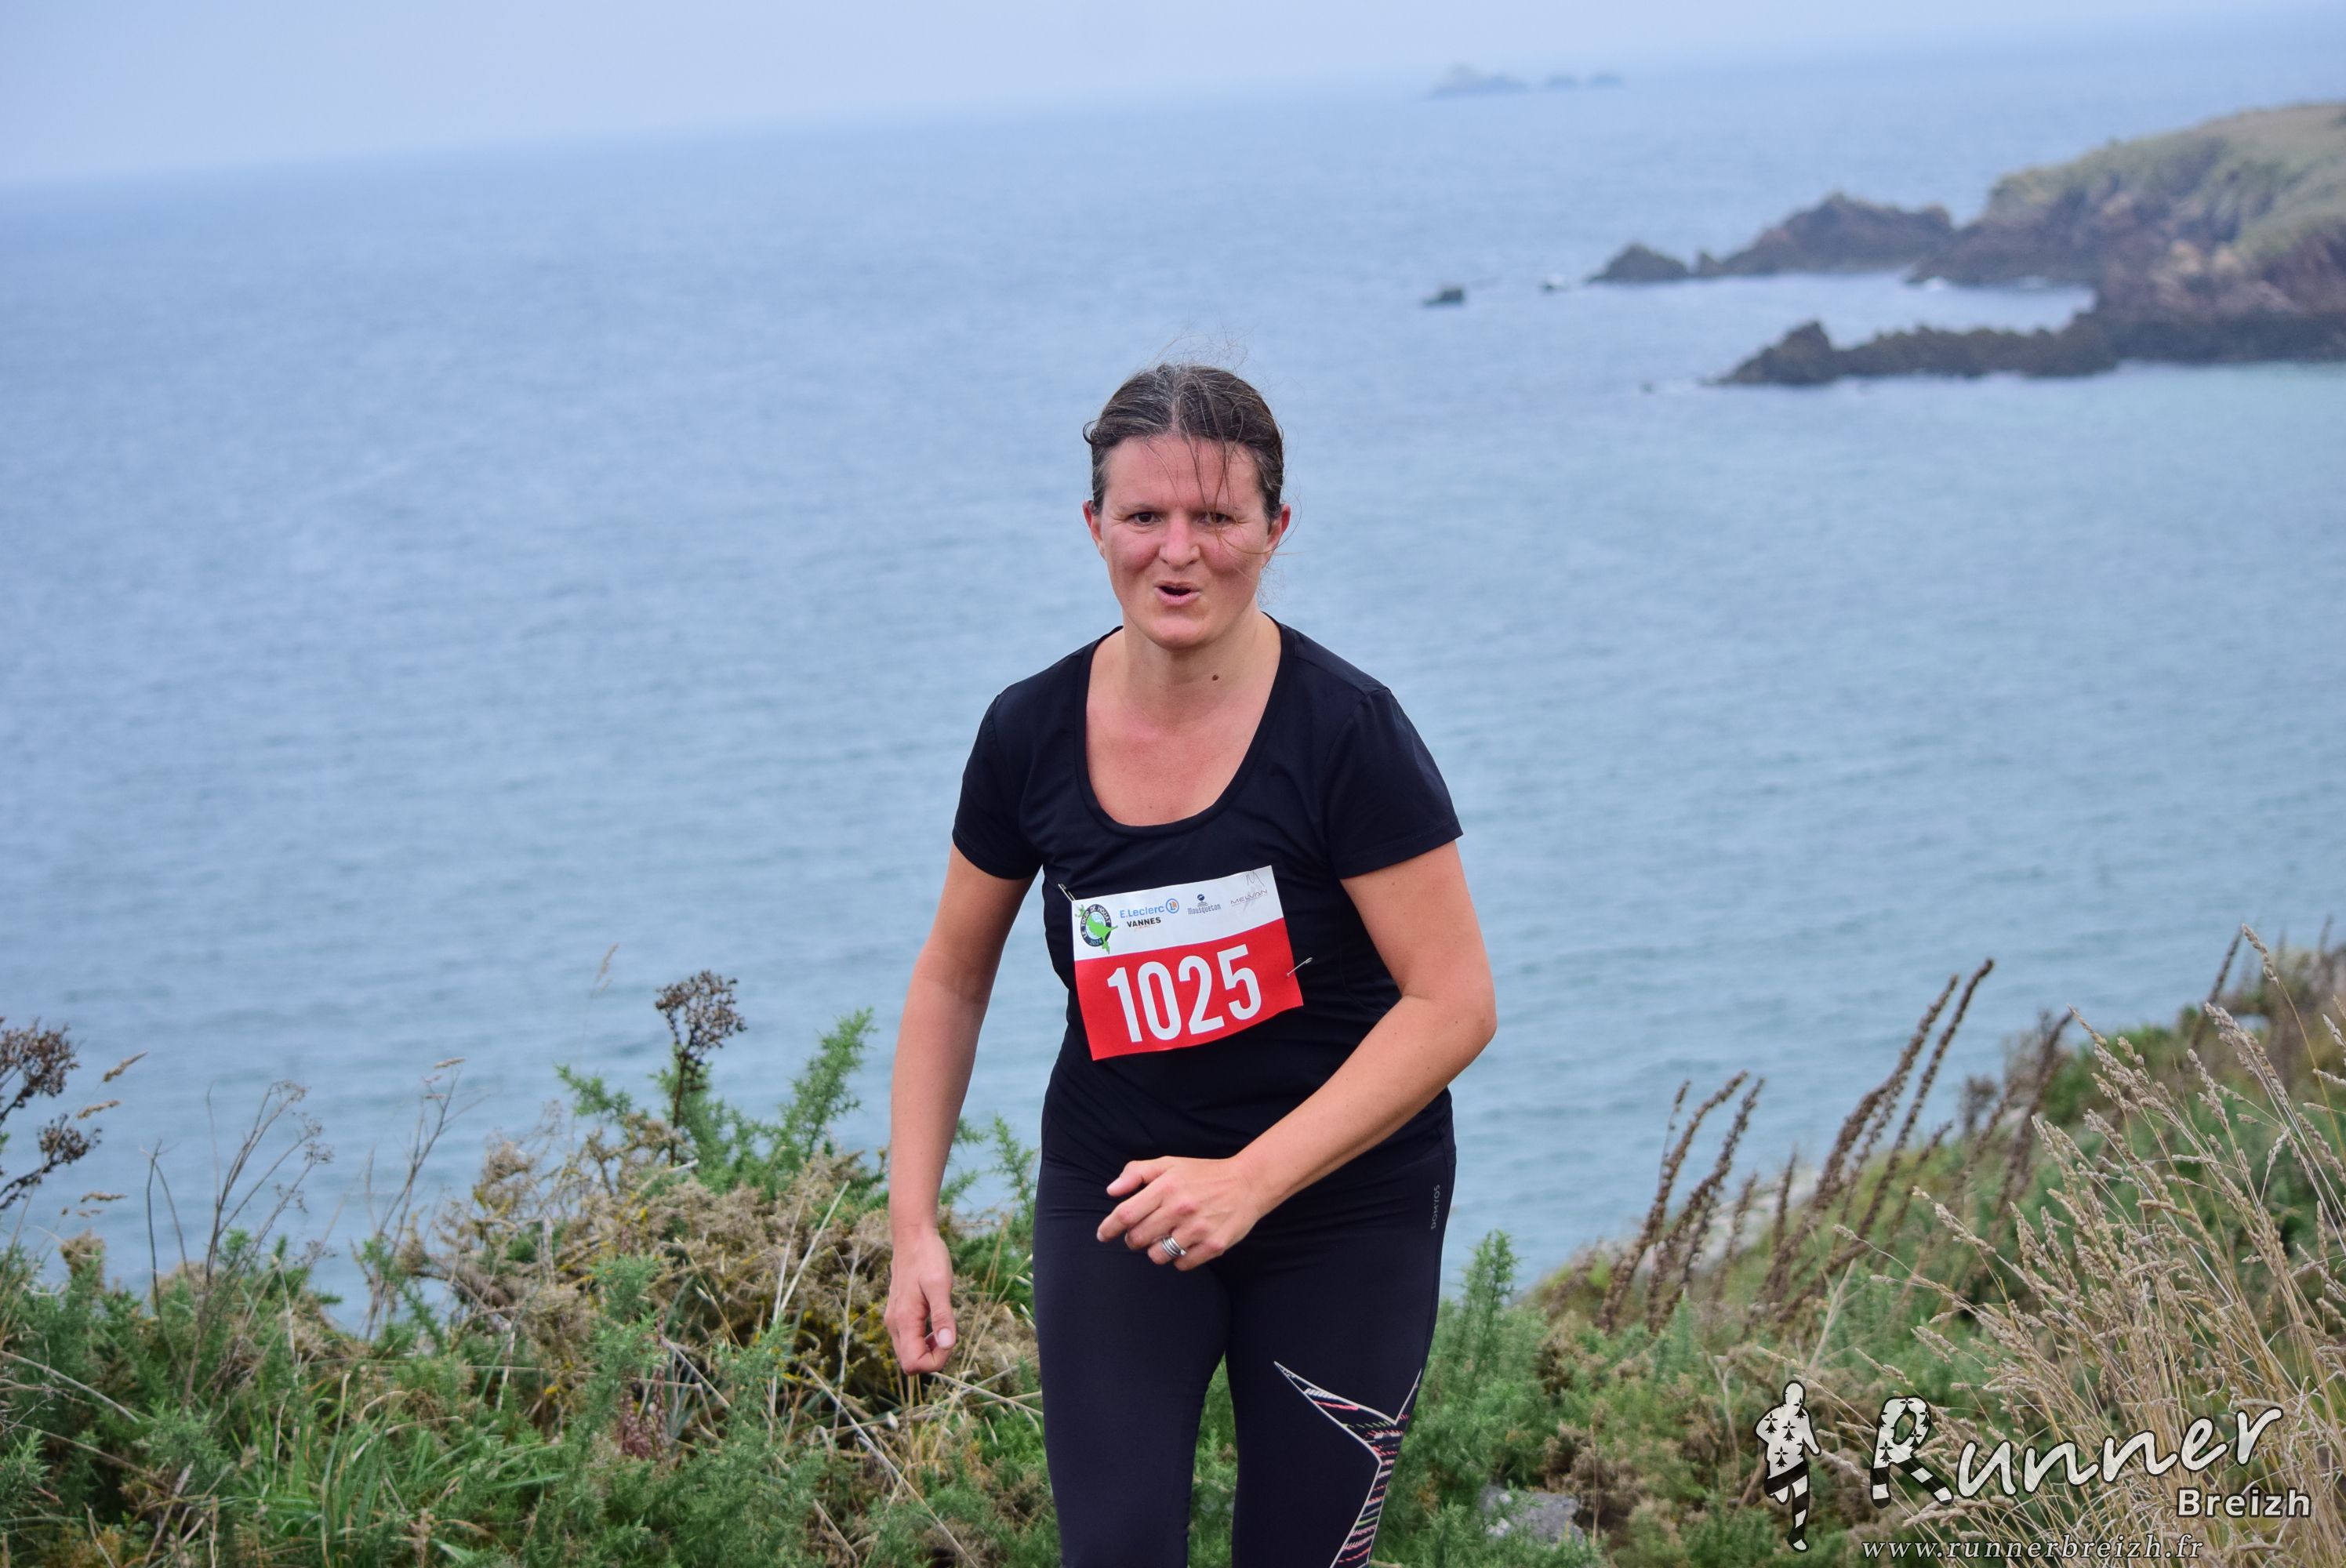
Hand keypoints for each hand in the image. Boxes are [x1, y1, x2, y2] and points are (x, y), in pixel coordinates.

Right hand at [883, 1226, 957, 1373]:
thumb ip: (943, 1316)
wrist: (912, 1237)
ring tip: (944, 1325)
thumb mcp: (940, 1285)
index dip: (936, 1361)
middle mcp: (894, 1324)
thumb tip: (948, 1345)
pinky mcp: (899, 1314)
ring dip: (929, 1349)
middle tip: (948, 1332)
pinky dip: (924, 1339)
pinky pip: (909, 1339)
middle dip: (933, 1357)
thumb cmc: (928, 1257)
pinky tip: (937, 1321)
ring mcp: (895, 1320)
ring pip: (909, 1353)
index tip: (950, 1339)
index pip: (914, 1364)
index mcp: (904, 1320)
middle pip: (909, 1363)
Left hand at [1096, 1155, 1267, 1268]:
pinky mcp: (1213, 1245)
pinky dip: (1178, 1259)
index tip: (1103, 1235)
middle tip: (1140, 1234)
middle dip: (1133, 1239)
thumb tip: (1111, 1191)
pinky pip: (1181, 1264)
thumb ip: (1136, 1173)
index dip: (1109, 1227)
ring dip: (1155, 1250)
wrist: (1247, 1183)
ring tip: (1165, 1238)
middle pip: (1138, 1238)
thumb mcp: (1168, 1164)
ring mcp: (1198, 1229)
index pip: (1126, 1214)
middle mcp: (1180, 1208)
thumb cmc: (1203, 1174)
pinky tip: (1184, 1244)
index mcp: (1166, 1187)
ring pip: (1157, 1255)